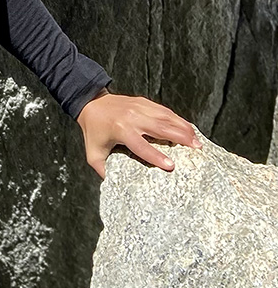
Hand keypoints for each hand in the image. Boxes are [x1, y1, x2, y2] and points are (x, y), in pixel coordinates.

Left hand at [76, 90, 201, 178]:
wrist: (90, 103)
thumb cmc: (93, 131)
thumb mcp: (93, 152)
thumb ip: (103, 169)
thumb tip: (114, 185)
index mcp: (121, 130)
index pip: (142, 146)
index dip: (156, 157)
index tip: (171, 166)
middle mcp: (132, 117)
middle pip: (161, 128)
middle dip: (181, 138)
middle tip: (197, 149)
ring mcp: (140, 107)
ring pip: (167, 117)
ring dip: (184, 128)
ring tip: (197, 140)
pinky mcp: (144, 102)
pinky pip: (165, 111)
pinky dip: (178, 119)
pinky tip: (187, 127)